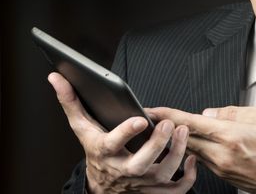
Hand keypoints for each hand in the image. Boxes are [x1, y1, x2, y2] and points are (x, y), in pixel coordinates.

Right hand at [48, 72, 196, 193]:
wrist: (102, 187)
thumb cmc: (96, 152)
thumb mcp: (82, 128)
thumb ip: (71, 102)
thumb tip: (57, 77)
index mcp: (106, 153)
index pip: (113, 144)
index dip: (126, 133)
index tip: (140, 119)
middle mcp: (124, 171)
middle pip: (142, 164)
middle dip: (158, 144)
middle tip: (170, 124)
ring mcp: (141, 183)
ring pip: (162, 175)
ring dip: (177, 154)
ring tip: (184, 131)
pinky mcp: (156, 191)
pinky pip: (177, 190)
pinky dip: (189, 176)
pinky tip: (193, 158)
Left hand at [150, 106, 255, 193]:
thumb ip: (233, 112)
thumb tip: (208, 113)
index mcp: (230, 135)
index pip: (190, 122)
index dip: (167, 115)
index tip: (151, 110)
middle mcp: (221, 154)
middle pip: (184, 138)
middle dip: (166, 127)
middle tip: (153, 118)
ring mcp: (220, 167)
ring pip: (191, 150)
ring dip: (179, 139)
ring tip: (170, 127)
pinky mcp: (223, 176)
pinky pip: (202, 159)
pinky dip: (194, 148)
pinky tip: (194, 141)